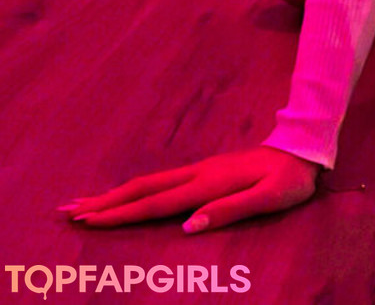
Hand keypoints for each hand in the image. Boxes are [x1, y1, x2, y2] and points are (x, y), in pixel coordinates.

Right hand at [56, 145, 319, 233]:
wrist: (303, 149)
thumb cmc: (289, 179)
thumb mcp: (268, 198)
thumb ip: (230, 211)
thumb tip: (187, 227)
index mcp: (208, 184)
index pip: (156, 203)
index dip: (122, 214)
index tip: (89, 220)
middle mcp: (198, 174)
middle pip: (143, 189)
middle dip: (105, 201)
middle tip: (68, 210)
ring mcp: (200, 170)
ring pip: (149, 182)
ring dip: (116, 193)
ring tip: (86, 201)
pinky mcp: (205, 171)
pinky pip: (162, 181)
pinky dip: (138, 189)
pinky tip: (130, 195)